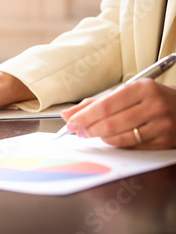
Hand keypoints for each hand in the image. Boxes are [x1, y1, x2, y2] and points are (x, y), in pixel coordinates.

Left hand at [61, 79, 175, 149]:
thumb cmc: (151, 99)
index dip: (84, 116)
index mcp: (142, 88)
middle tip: (79, 131)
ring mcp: (161, 125)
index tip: (71, 122)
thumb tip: (70, 113)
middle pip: (110, 123)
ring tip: (93, 134)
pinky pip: (132, 147)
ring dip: (100, 138)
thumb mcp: (126, 92)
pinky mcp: (164, 142)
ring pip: (120, 138)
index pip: (105, 105)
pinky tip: (111, 138)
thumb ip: (96, 102)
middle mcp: (153, 105)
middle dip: (89, 129)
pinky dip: (116, 144)